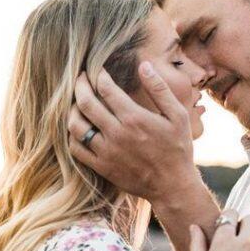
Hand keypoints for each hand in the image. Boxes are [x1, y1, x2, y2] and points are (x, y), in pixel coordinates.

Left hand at [68, 62, 198, 203]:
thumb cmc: (178, 148)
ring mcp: (107, 152)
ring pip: (76, 126)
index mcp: (134, 118)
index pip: (105, 88)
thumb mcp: (178, 116)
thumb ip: (160, 89)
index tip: (96, 70)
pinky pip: (76, 149)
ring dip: (72, 110)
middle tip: (80, 79)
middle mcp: (117, 133)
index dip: (98, 75)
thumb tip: (144, 65)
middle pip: (85, 103)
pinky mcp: (102, 167)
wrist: (173, 186)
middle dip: (80, 86)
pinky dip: (72, 136)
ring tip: (76, 102)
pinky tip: (77, 127)